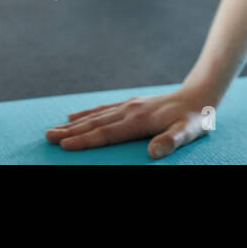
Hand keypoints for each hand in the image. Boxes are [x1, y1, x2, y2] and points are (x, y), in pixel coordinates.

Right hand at [44, 86, 218, 159]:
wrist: (199, 94)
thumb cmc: (195, 118)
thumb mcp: (189, 132)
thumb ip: (171, 142)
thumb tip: (154, 152)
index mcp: (139, 121)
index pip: (106, 133)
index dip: (84, 140)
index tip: (64, 145)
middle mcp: (129, 111)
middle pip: (94, 123)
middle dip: (69, 132)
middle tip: (47, 136)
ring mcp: (128, 106)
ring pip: (95, 116)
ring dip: (73, 124)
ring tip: (54, 128)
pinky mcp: (131, 104)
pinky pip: (103, 109)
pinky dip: (87, 113)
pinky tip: (75, 116)